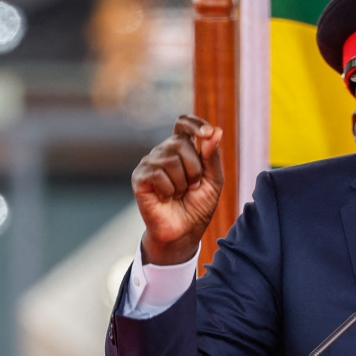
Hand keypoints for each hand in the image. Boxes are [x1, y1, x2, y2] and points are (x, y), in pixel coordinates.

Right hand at [131, 115, 224, 264]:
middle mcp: (164, 152)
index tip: (207, 133)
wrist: (184, 232)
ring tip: (179, 194)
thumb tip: (216, 131)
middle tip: (192, 186)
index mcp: (182, 149)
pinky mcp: (139, 177)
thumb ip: (213, 156)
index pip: (183, 123)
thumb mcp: (213, 181)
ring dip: (183, 182)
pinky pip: (158, 174)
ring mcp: (149, 163)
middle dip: (195, 168)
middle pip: (181, 142)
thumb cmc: (198, 206)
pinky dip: (169, 190)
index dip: (195, 124)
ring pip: (171, 159)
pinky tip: (166, 198)